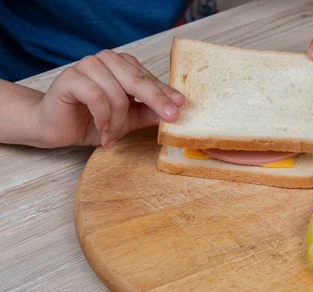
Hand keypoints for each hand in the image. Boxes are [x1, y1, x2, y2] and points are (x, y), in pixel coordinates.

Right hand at [32, 50, 184, 148]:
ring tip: (110, 135)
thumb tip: (175, 114)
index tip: (182, 105)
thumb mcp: (128, 120)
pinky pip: (96, 96)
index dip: (166, 93)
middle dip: (156, 101)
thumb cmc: (92, 120)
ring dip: (117, 121)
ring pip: (117, 94)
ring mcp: (87, 66)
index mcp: (122, 66)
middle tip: (170, 118)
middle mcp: (106, 60)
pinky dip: (102, 116)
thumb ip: (148, 113)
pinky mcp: (70, 78)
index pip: (149, 79)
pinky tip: (100, 128)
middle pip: (138, 80)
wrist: (57, 127)